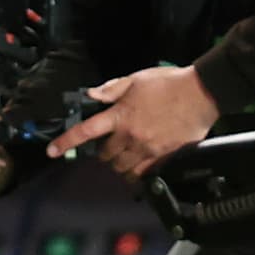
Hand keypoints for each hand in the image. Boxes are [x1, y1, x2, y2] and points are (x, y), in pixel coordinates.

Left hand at [53, 63, 219, 176]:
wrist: (202, 94)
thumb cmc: (168, 83)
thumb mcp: (135, 79)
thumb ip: (110, 90)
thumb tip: (91, 96)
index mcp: (120, 115)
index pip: (86, 131)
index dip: (66, 142)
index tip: (52, 151)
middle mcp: (130, 135)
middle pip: (104, 155)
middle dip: (102, 152)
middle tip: (108, 144)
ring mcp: (147, 149)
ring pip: (121, 168)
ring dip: (117, 163)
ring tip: (123, 155)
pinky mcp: (164, 158)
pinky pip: (142, 175)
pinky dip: (136, 173)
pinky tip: (138, 165)